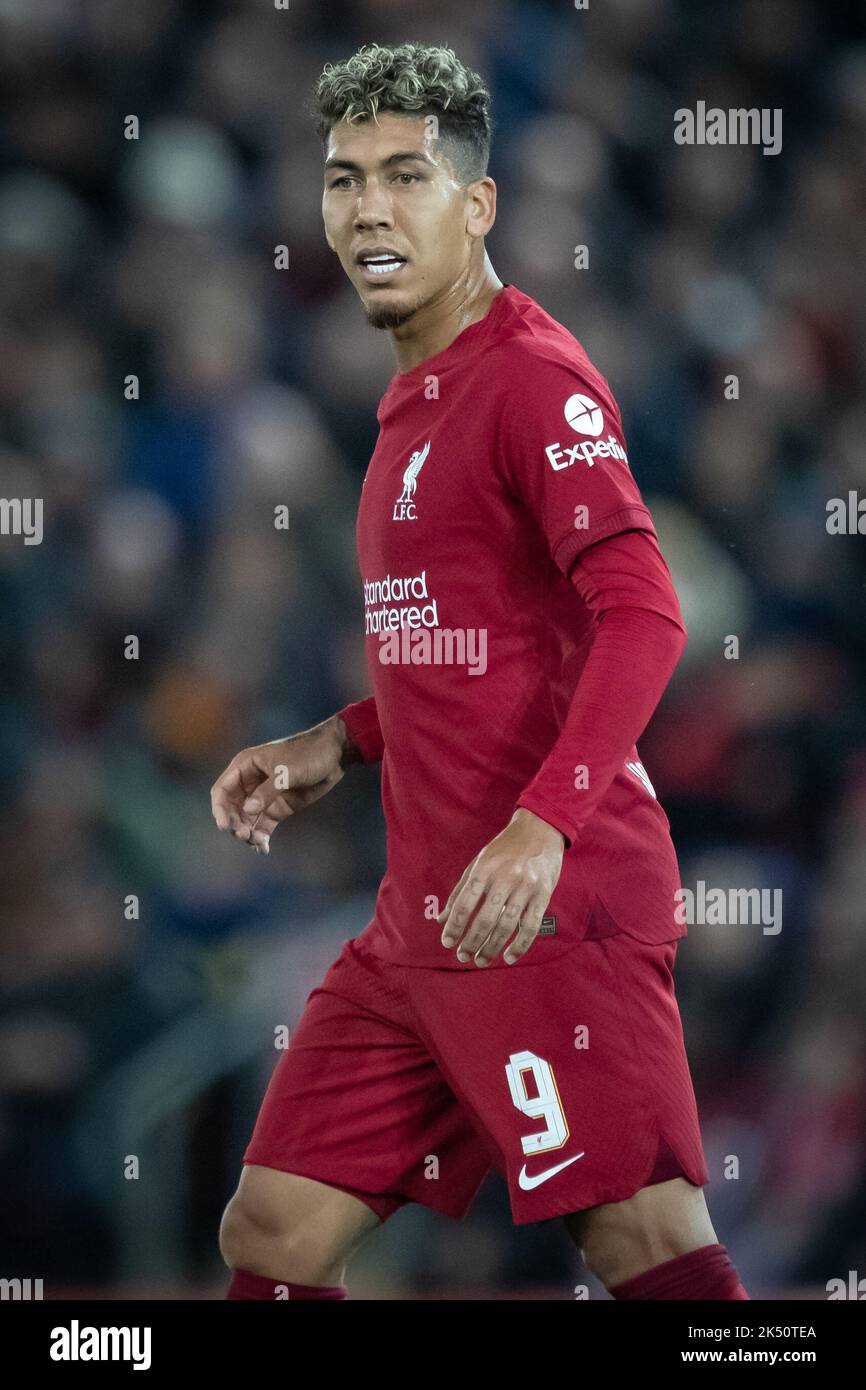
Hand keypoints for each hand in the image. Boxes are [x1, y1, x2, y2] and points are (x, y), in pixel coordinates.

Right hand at [210, 716, 351, 853]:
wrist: (334, 755)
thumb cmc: (308, 753)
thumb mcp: (288, 771)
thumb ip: (267, 791)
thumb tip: (248, 810)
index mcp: (245, 766)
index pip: (222, 790)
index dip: (220, 809)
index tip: (226, 826)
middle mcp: (250, 782)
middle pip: (231, 809)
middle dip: (234, 824)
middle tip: (245, 835)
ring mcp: (263, 796)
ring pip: (245, 820)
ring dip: (247, 833)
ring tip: (257, 842)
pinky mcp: (277, 808)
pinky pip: (262, 825)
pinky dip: (260, 837)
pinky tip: (263, 849)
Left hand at [437, 808, 564, 966]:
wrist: (540, 829)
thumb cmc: (505, 848)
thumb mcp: (479, 862)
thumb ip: (460, 891)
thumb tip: (441, 919)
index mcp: (484, 868)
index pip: (464, 904)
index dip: (454, 926)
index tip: (447, 942)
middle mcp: (504, 878)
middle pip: (485, 919)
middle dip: (471, 942)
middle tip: (463, 956)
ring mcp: (526, 887)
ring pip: (506, 926)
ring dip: (492, 948)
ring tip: (481, 960)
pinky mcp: (543, 895)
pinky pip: (531, 926)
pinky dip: (520, 945)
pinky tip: (509, 956)